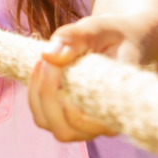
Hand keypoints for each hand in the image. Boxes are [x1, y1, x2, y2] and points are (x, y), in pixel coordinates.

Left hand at [28, 22, 124, 141]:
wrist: (122, 42)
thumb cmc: (113, 36)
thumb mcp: (98, 28)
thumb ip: (76, 37)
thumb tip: (48, 55)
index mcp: (119, 107)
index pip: (85, 119)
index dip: (63, 95)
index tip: (56, 61)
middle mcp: (104, 125)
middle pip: (64, 129)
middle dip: (47, 93)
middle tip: (46, 60)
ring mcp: (85, 126)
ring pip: (48, 124)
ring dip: (38, 93)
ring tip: (44, 63)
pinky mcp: (69, 120)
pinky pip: (42, 116)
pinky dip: (34, 94)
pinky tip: (42, 68)